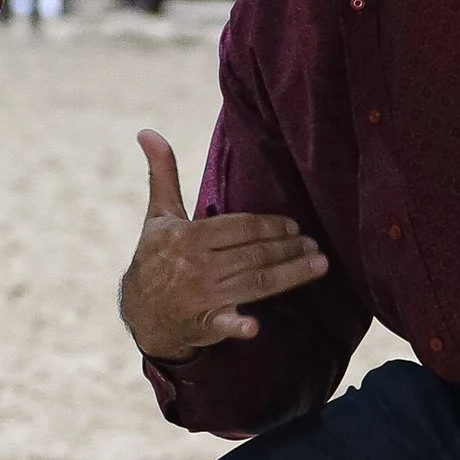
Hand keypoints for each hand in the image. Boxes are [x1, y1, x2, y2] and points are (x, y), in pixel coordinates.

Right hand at [118, 130, 330, 361]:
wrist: (140, 311)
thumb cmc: (155, 258)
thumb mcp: (159, 216)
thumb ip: (162, 173)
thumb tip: (147, 131)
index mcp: (186, 236)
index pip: (239, 227)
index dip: (270, 226)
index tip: (294, 225)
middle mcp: (194, 265)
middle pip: (253, 254)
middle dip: (288, 248)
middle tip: (315, 245)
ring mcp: (200, 295)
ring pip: (256, 282)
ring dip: (290, 274)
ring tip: (319, 265)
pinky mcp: (203, 323)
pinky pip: (223, 323)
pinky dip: (237, 326)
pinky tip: (255, 327)